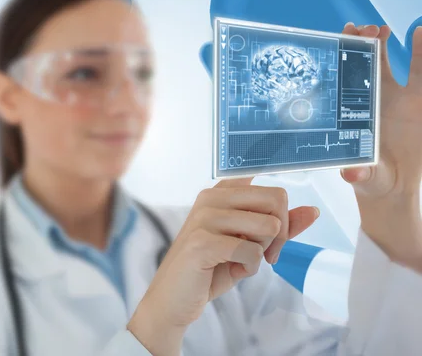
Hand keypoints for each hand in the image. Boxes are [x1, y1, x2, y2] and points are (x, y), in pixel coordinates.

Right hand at [127, 178, 318, 355]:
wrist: (174, 298)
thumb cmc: (211, 268)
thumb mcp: (249, 243)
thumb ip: (278, 225)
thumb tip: (313, 211)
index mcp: (221, 192)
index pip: (271, 188)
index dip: (282, 214)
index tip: (272, 234)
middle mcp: (211, 197)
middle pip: (276, 200)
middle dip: (281, 234)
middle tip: (266, 255)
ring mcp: (204, 217)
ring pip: (268, 224)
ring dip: (263, 251)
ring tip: (243, 261)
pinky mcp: (202, 242)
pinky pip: (251, 250)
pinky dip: (250, 266)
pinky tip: (232, 270)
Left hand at [340, 23, 421, 271]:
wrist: (395, 189)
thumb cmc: (371, 180)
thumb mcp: (365, 178)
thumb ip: (360, 174)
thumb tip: (351, 174)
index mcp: (356, 110)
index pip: (347, 74)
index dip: (345, 52)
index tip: (346, 32)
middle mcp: (377, 100)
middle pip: (370, 62)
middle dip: (367, 42)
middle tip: (367, 27)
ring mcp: (402, 100)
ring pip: (402, 64)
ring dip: (402, 45)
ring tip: (401, 27)